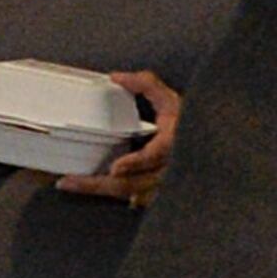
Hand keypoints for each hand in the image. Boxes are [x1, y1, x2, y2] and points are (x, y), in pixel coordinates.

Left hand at [56, 70, 180, 206]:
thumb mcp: (172, 99)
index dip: (135, 163)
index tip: (116, 168)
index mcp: (173, 144)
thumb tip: (117, 78)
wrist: (206, 145)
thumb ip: (147, 84)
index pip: (154, 156)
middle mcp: (168, 168)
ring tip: (74, 184)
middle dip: (99, 185)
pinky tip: (100, 191)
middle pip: (133, 183)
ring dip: (102, 192)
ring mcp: (163, 184)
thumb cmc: (192, 123)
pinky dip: (118, 197)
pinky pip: (136, 200)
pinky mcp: (158, 192)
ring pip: (131, 194)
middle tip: (70, 181)